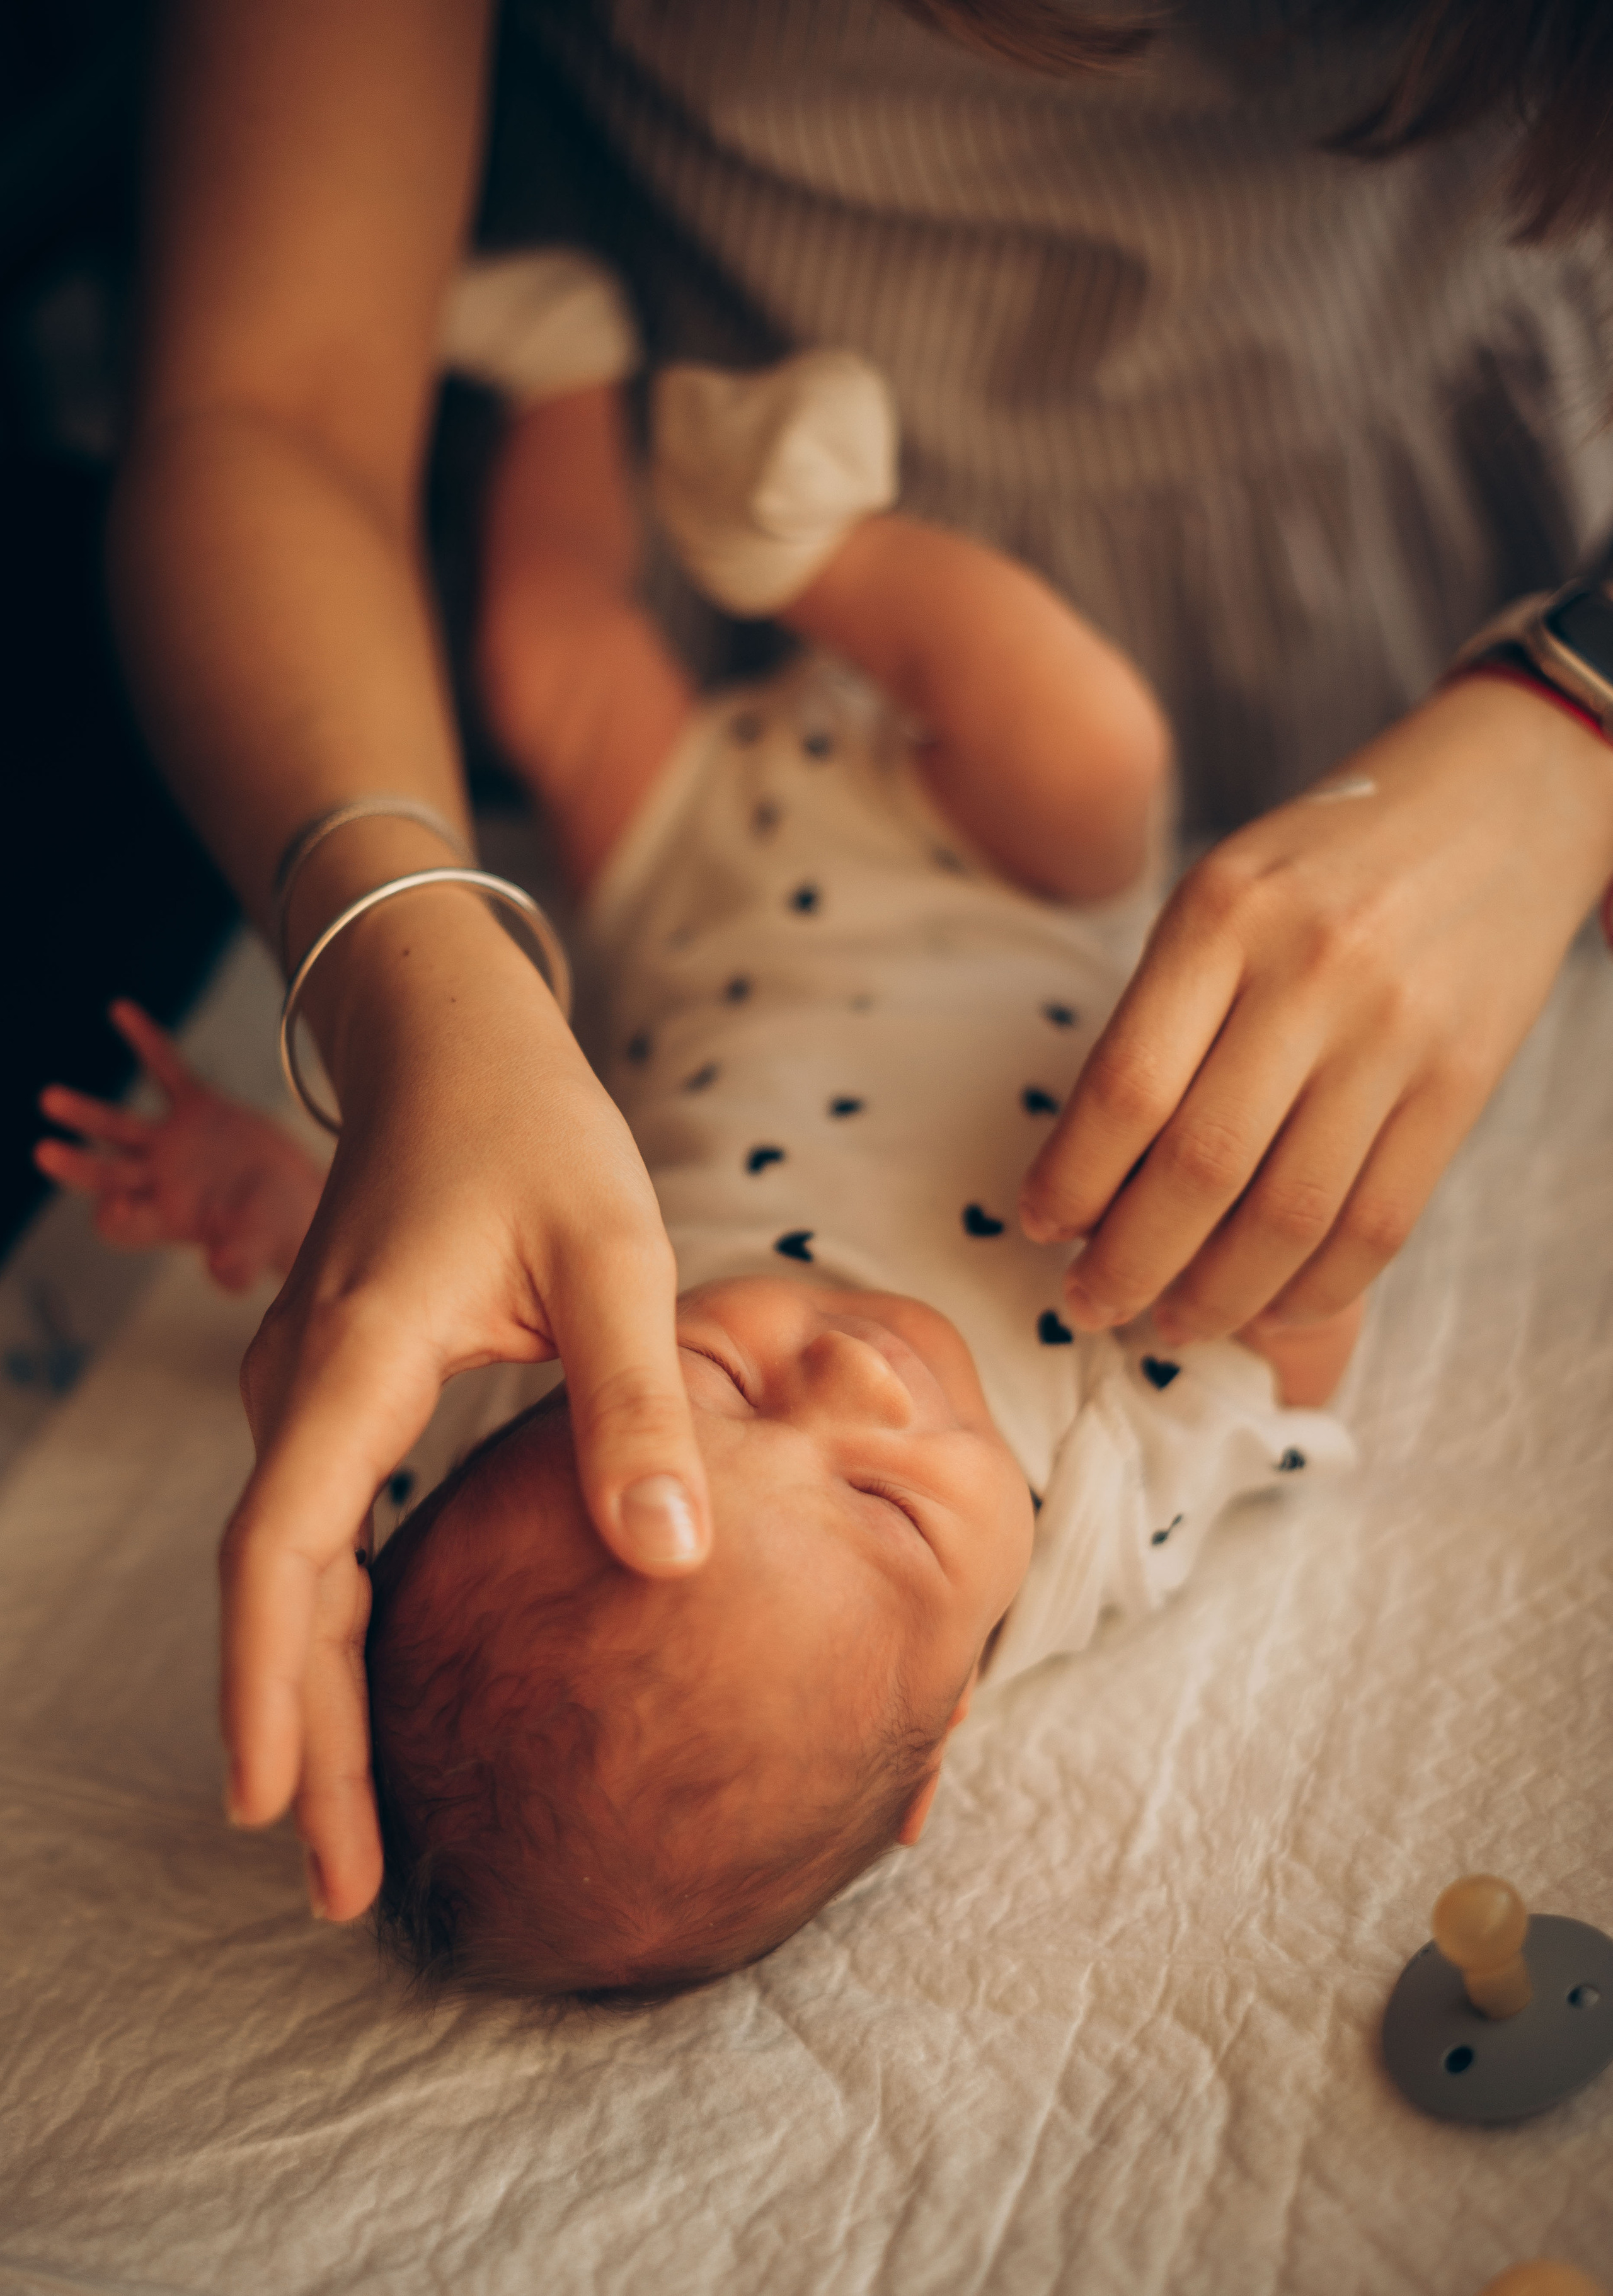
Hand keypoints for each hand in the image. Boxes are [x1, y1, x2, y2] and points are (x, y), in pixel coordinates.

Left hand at [36, 1000, 324, 1289]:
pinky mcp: (196, 1110)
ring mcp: (171, 1145)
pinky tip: (120, 1011)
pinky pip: (165, 1070)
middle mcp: (158, 1182)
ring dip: (85, 1114)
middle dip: (77, 1166)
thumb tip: (223, 1270)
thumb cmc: (274, 1232)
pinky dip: (147, 1043)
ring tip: (49, 1100)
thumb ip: (239, 1261)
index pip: (125, 1222)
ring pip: (118, 1128)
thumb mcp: (260, 1247)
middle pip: (106, 1175)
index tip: (118, 1208)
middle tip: (45, 1152)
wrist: (296, 1199)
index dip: (118, 1217)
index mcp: (166, 1221)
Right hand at [219, 888, 711, 1920]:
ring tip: (348, 1827)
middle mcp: (301, 1385)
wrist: (449, 1035)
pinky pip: (315, 1531)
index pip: (283, 1550)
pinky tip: (366, 1691)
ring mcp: (306, 1388)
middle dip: (296, 1739)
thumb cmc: (532, 1126)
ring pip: (288, 1570)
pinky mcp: (334, 1386)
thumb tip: (670, 1560)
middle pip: (275, 1592)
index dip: (270, 1687)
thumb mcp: (613, 1251)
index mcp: (357, 1358)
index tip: (270, 1811)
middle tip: (340, 1890)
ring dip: (311, 1694)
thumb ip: (638, 1400)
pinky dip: (331, 1625)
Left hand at [1021, 676, 1612, 1338]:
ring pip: (1291, 1215)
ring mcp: (1396, 1033)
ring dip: (1216, 1296)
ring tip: (1167, 1326)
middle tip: (1088, 1306)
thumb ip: (1161, 1012)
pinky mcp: (1462, 1081)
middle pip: (1202, 1167)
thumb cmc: (1328, 859)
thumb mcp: (1223, 891)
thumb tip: (1092, 1170)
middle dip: (1129, 1262)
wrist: (1501, 800)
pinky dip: (1314, 1290)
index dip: (1072, 1180)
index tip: (1038, 1227)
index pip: (1126, 1086)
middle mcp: (1311, 974)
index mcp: (1223, 915)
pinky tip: (1265, 1310)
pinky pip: (1379, 1221)